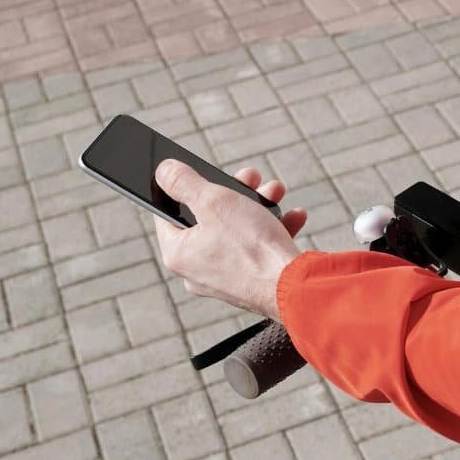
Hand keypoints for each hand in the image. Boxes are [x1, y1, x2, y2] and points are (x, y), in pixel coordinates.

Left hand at [153, 160, 306, 319]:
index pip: (166, 213)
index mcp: (178, 254)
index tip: (201, 172)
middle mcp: (197, 271)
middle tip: (251, 177)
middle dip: (235, 192)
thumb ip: (184, 181)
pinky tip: (293, 217)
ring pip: (238, 232)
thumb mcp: (214, 201)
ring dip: (259, 207)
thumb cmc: (252, 247)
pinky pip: (259, 251)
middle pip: (209, 219)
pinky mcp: (254, 283)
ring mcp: (227, 280)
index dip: (183, 187)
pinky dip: (275, 231)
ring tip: (275, 192)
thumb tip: (164, 171)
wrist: (295, 287)